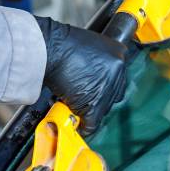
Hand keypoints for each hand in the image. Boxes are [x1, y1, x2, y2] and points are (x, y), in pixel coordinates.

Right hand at [36, 17, 126, 136]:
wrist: (50, 48)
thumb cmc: (62, 45)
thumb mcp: (90, 46)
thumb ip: (98, 62)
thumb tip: (95, 77)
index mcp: (119, 54)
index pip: (118, 78)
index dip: (104, 86)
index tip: (96, 89)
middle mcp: (118, 70)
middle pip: (113, 95)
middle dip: (98, 99)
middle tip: (84, 98)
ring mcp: (108, 87)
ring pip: (103, 109)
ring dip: (89, 109)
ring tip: (75, 104)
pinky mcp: (96, 103)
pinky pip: (93, 122)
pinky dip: (84, 125)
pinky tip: (77, 123)